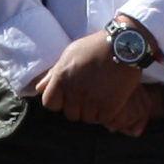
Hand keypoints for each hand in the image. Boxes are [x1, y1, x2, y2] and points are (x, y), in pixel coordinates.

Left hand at [33, 30, 158, 133]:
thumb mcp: (70, 53)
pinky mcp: (109, 106)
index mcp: (61, 78)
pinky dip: (106, 113)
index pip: (49, 103)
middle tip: (88, 95)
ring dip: (93, 111)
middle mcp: (74, 91)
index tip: (68, 96)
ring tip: (100, 97)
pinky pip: (102, 119)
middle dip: (77, 107)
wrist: (124, 45)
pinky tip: (110, 101)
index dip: (58, 101)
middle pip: (70, 114)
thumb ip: (54, 73)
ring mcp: (92, 100)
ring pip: (87, 118)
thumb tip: (38, 88)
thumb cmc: (95, 46)